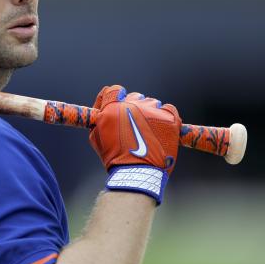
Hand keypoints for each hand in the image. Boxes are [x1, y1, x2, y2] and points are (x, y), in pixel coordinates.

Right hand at [88, 85, 181, 203]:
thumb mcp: (95, 136)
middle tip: (134, 123)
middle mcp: (132, 105)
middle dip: (133, 107)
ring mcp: (152, 111)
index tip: (119, 104)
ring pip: (151, 102)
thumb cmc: (114, 157)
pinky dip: (165, 115)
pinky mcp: (169, 119)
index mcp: (113, 107)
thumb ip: (98, 117)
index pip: (115, 90)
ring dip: (149, 112)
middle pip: (134, 96)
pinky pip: (169, 108)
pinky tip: (161, 127)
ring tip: (148, 130)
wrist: (137, 173)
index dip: (117, 97)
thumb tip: (101, 106)